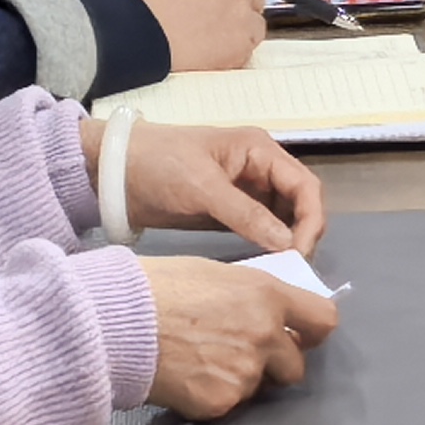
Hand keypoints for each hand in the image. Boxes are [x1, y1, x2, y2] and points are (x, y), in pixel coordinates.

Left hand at [114, 119, 325, 250]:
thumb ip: (247, 215)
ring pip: (282, 219)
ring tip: (280, 272)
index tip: (302, 252)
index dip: (311, 218)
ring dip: (286, 242)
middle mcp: (259, 170)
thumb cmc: (160, 166)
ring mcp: (245, 192)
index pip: (304, 185)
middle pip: (299, 203)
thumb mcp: (203, 188)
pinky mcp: (229, 213)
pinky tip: (262, 267)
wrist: (113, 172)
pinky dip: (266, 247)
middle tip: (293, 268)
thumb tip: (288, 244)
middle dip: (302, 233)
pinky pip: (259, 230)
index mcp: (260, 151)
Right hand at [135, 255, 333, 416]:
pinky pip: (229, 404)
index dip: (313, 331)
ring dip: (242, 380)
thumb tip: (267, 311)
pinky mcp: (220, 404)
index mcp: (268, 298)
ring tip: (204, 362)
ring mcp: (245, 374)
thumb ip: (253, 297)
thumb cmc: (163, 287)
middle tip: (244, 355)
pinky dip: (214, 396)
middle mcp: (266, 337)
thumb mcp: (220, 276)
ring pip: (259, 388)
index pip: (324, 321)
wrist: (121, 323)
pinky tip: (188, 379)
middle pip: (296, 367)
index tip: (300, 335)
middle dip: (276, 365)